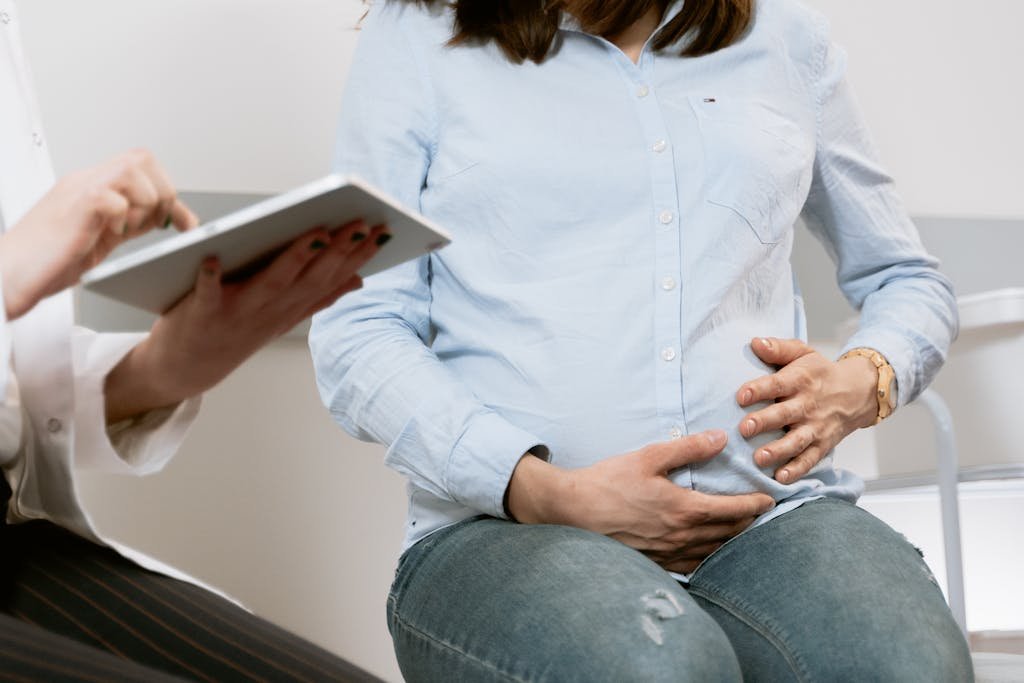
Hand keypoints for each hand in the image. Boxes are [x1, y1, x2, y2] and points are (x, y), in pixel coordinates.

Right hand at [0, 149, 196, 319]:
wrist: (7, 275)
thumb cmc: (46, 261)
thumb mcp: (100, 237)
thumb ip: (129, 222)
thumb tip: (163, 219)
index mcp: (94, 186)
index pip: (143, 168)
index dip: (171, 192)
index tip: (186, 224)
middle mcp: (86, 182)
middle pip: (142, 158)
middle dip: (162, 193)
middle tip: (154, 225)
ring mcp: (78, 191)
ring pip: (133, 171)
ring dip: (145, 204)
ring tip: (129, 230)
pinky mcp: (74, 208)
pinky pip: (113, 197)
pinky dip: (123, 217)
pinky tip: (111, 234)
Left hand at [104, 221, 388, 421]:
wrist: (184, 369)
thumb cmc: (234, 333)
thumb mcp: (283, 318)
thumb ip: (318, 298)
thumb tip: (359, 280)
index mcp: (290, 309)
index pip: (332, 279)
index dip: (358, 257)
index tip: (382, 231)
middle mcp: (271, 311)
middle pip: (311, 277)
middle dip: (339, 250)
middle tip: (362, 223)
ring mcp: (238, 313)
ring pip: (273, 283)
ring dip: (296, 258)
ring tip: (318, 232)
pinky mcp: (202, 313)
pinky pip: (206, 294)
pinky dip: (209, 277)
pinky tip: (212, 256)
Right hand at [507, 431, 775, 572]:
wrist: (573, 511)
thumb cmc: (608, 482)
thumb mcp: (648, 457)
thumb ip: (687, 448)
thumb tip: (719, 438)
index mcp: (684, 509)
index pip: (733, 511)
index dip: (755, 505)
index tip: (770, 499)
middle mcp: (681, 536)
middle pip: (728, 534)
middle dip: (749, 523)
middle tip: (762, 514)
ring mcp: (668, 553)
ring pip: (713, 552)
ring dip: (732, 542)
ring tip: (743, 532)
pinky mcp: (655, 562)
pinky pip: (692, 564)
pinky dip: (708, 557)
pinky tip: (709, 551)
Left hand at [736, 337, 877, 483]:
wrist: (858, 391)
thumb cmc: (819, 372)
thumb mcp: (803, 353)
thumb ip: (779, 348)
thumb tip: (755, 343)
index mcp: (800, 380)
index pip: (777, 384)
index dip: (759, 390)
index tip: (741, 396)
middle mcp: (808, 404)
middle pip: (784, 414)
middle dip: (764, 422)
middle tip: (744, 428)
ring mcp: (816, 427)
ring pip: (796, 440)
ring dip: (778, 450)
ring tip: (759, 458)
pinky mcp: (822, 444)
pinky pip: (810, 459)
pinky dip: (796, 470)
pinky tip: (780, 478)